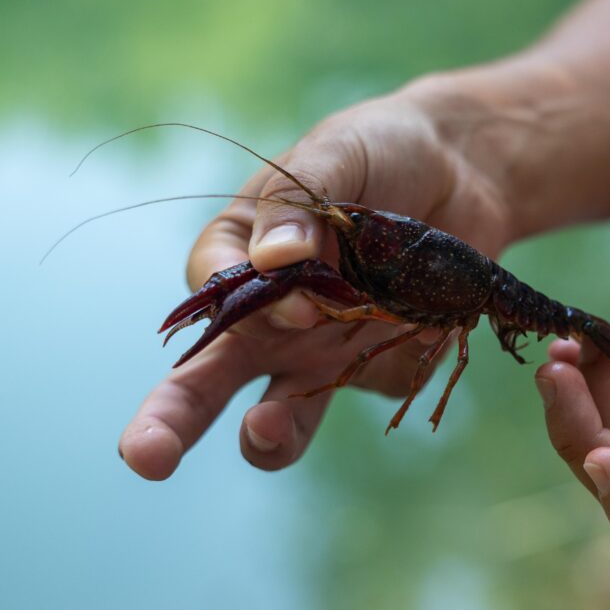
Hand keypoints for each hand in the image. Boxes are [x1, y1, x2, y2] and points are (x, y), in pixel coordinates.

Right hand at [119, 90, 513, 478]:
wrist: (463, 170)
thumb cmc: (379, 151)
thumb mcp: (336, 154)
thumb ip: (298, 204)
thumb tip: (273, 260)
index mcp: (240, 255)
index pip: (213, 292)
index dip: (242, 303)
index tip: (291, 290)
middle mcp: (270, 317)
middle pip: (207, 380)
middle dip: (170, 420)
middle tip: (145, 457)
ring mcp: (323, 351)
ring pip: (279, 416)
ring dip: (266, 436)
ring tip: (263, 433)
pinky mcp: (382, 369)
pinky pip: (386, 386)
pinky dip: (406, 363)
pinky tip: (434, 319)